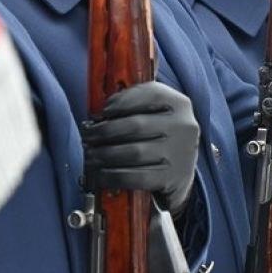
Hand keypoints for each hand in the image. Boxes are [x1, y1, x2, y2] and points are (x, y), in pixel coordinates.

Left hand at [82, 81, 198, 212]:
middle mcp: (183, 126)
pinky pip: (136, 177)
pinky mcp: (172, 178)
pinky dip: (113, 176)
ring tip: (91, 155)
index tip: (103, 111)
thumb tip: (99, 112)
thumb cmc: (159, 136)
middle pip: (135, 125)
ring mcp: (179, 153)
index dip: (122, 101)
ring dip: (104, 155)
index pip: (151, 94)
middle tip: (88, 137)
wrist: (180, 170)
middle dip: (104, 131)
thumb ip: (134, 103)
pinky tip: (102, 174)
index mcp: (179, 104)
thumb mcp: (157, 113)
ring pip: (133, 153)